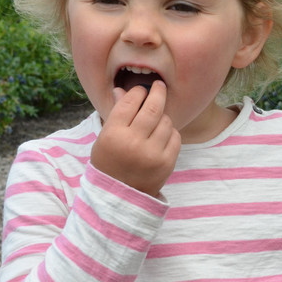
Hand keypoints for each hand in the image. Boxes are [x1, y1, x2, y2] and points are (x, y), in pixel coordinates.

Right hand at [90, 81, 180, 196]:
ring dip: (163, 116)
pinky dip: (171, 132)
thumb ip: (117, 113)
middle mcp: (133, 143)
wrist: (120, 194)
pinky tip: (162, 135)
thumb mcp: (106, 137)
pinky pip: (175, 136)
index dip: (138, 92)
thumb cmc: (110, 161)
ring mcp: (152, 154)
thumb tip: (122, 89)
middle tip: (159, 86)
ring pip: (166, 121)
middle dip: (158, 92)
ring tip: (156, 120)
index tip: (142, 89)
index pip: (130, 102)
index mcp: (113, 134)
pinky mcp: (167, 163)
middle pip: (152, 108)